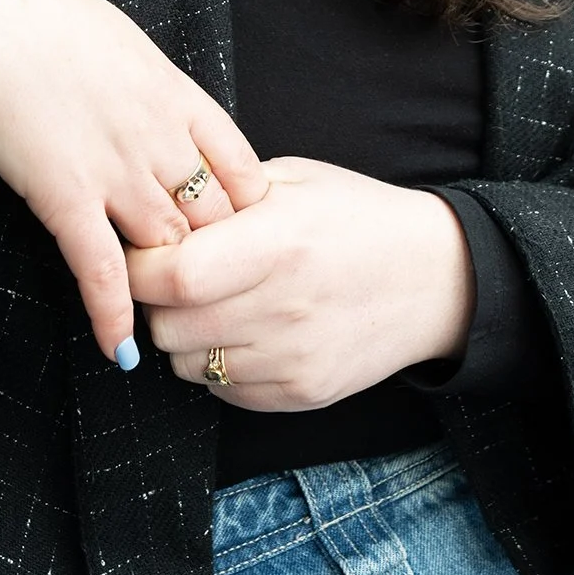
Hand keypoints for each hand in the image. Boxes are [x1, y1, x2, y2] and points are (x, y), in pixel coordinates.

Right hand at [0, 0, 267, 364]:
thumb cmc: (43, 15)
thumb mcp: (122, 42)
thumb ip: (146, 84)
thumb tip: (148, 103)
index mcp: (178, 94)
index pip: (242, 167)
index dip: (246, 207)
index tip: (240, 231)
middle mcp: (160, 138)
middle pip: (213, 217)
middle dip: (214, 255)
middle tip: (208, 287)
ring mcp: (117, 172)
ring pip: (168, 248)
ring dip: (168, 285)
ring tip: (168, 320)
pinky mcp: (66, 198)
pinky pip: (102, 271)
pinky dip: (113, 315)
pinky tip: (118, 350)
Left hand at [126, 158, 475, 409]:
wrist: (433, 277)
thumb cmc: (357, 216)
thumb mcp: (294, 181)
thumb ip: (226, 195)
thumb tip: (157, 213)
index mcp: (279, 243)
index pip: (176, 275)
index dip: (142, 266)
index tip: (141, 251)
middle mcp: (284, 308)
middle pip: (170, 325)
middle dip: (156, 300)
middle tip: (175, 276)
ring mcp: (294, 359)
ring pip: (186, 364)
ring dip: (184, 335)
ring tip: (214, 302)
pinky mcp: (303, 394)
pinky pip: (222, 390)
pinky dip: (216, 363)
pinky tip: (243, 330)